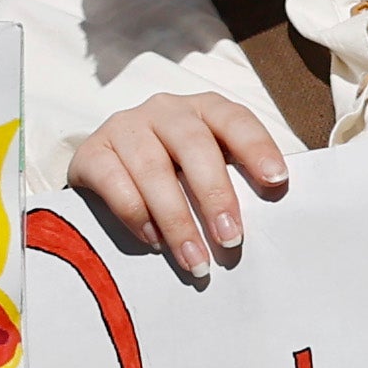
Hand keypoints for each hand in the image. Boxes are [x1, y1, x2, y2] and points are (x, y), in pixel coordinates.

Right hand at [71, 91, 293, 284]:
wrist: (107, 174)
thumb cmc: (174, 175)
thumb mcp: (207, 169)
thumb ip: (235, 182)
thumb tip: (271, 216)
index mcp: (203, 109)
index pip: (234, 119)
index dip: (256, 147)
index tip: (276, 181)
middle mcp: (164, 110)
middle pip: (193, 145)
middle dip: (214, 195)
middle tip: (231, 239)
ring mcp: (124, 127)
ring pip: (153, 168)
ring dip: (177, 219)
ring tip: (195, 258)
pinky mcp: (91, 151)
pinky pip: (114, 181)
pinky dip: (136, 214)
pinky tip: (153, 241)